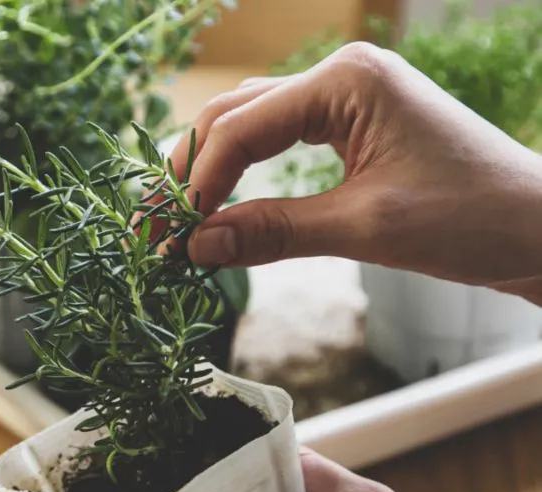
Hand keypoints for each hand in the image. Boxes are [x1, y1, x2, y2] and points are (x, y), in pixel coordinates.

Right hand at [164, 42, 541, 303]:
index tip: (169, 236)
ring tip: (177, 220)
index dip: (196, 183)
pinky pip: (279, 142)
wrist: (541, 228)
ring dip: (211, 172)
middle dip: (190, 171)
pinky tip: (221, 208)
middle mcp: (342, 76)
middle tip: (154, 226)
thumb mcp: (363, 228)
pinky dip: (244, 176)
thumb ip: (272, 232)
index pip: (240, 128)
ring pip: (250, 126)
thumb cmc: (471, 220)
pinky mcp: (354, 125)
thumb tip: (194, 248)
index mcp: (346, 82)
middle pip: (234, 116)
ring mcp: (348, 98)